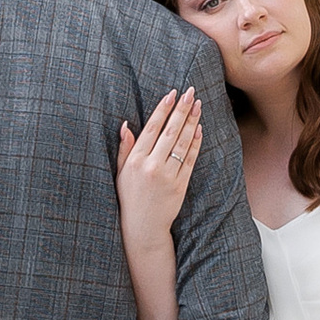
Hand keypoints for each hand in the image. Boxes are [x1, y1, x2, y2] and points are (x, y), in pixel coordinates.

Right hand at [116, 87, 203, 243]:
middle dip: (181, 110)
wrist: (143, 226)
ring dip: (192, 122)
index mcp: (135, 161)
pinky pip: (190, 160)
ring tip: (198, 105)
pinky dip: (196, 143)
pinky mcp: (180, 185)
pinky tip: (200, 129)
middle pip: (170, 132)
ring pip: (183, 143)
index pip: (152, 128)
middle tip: (191, 93)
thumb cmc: (130, 197)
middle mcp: (152, 166)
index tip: (172, 94)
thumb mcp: (120, 172)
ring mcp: (168, 176)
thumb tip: (126, 125)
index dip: (163, 110)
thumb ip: (124, 148)